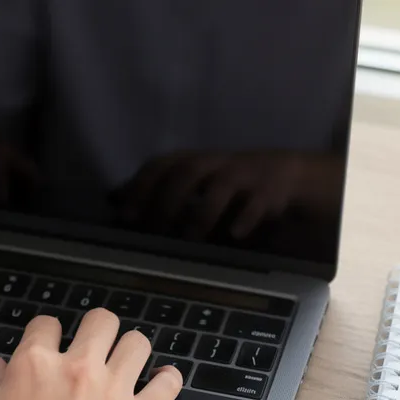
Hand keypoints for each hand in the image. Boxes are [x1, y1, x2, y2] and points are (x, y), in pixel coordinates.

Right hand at [0, 309, 183, 399]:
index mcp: (34, 366)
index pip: (47, 325)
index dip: (48, 334)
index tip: (51, 346)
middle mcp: (77, 369)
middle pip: (101, 321)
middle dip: (97, 330)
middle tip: (95, 346)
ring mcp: (113, 392)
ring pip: (137, 343)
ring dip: (131, 350)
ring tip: (126, 364)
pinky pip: (168, 383)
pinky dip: (167, 380)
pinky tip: (160, 382)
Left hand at [115, 149, 341, 240]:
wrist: (287, 175)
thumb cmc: (230, 184)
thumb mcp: (193, 182)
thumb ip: (157, 190)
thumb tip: (112, 198)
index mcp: (196, 160)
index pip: (163, 164)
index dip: (142, 186)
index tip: (124, 214)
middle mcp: (218, 163)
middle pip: (188, 172)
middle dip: (168, 200)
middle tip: (153, 231)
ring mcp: (246, 174)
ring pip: (222, 186)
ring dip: (203, 213)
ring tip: (190, 239)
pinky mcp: (271, 190)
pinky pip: (259, 202)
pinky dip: (247, 218)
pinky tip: (235, 235)